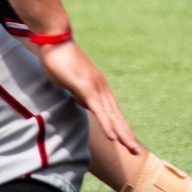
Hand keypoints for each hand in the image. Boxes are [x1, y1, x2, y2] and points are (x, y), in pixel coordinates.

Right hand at [39, 39, 139, 155]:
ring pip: (112, 116)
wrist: (54, 39)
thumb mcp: (71, 83)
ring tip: (132, 149)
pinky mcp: (86, 87)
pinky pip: (99, 110)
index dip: (121, 129)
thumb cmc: (59, 60)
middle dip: (127, 136)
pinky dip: (107, 124)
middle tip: (136, 152)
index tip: (127, 143)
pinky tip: (113, 137)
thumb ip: (79, 93)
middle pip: (117, 117)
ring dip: (122, 134)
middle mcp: (102, 89)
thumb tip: (82, 102)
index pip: (113, 113)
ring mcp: (96, 88)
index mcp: (98, 89)